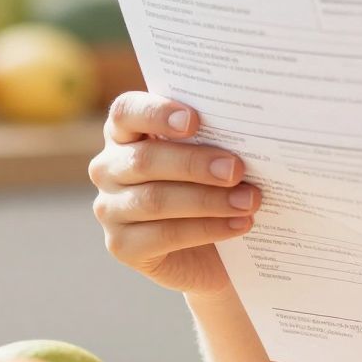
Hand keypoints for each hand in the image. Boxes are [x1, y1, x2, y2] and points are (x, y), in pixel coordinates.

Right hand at [89, 92, 257, 296]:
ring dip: (208, 200)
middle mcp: (109, 167)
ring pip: (155, 200)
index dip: (156, 113)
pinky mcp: (122, 246)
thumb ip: (218, 138)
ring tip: (249, 201)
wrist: (212, 248)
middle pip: (144, 160)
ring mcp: (110, 209)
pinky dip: (207, 229)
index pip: (127, 112)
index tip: (194, 120)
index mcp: (126, 132)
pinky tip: (239, 224)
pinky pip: (163, 235)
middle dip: (195, 164)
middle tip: (237, 169)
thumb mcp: (213, 156)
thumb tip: (252, 130)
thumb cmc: (213, 185)